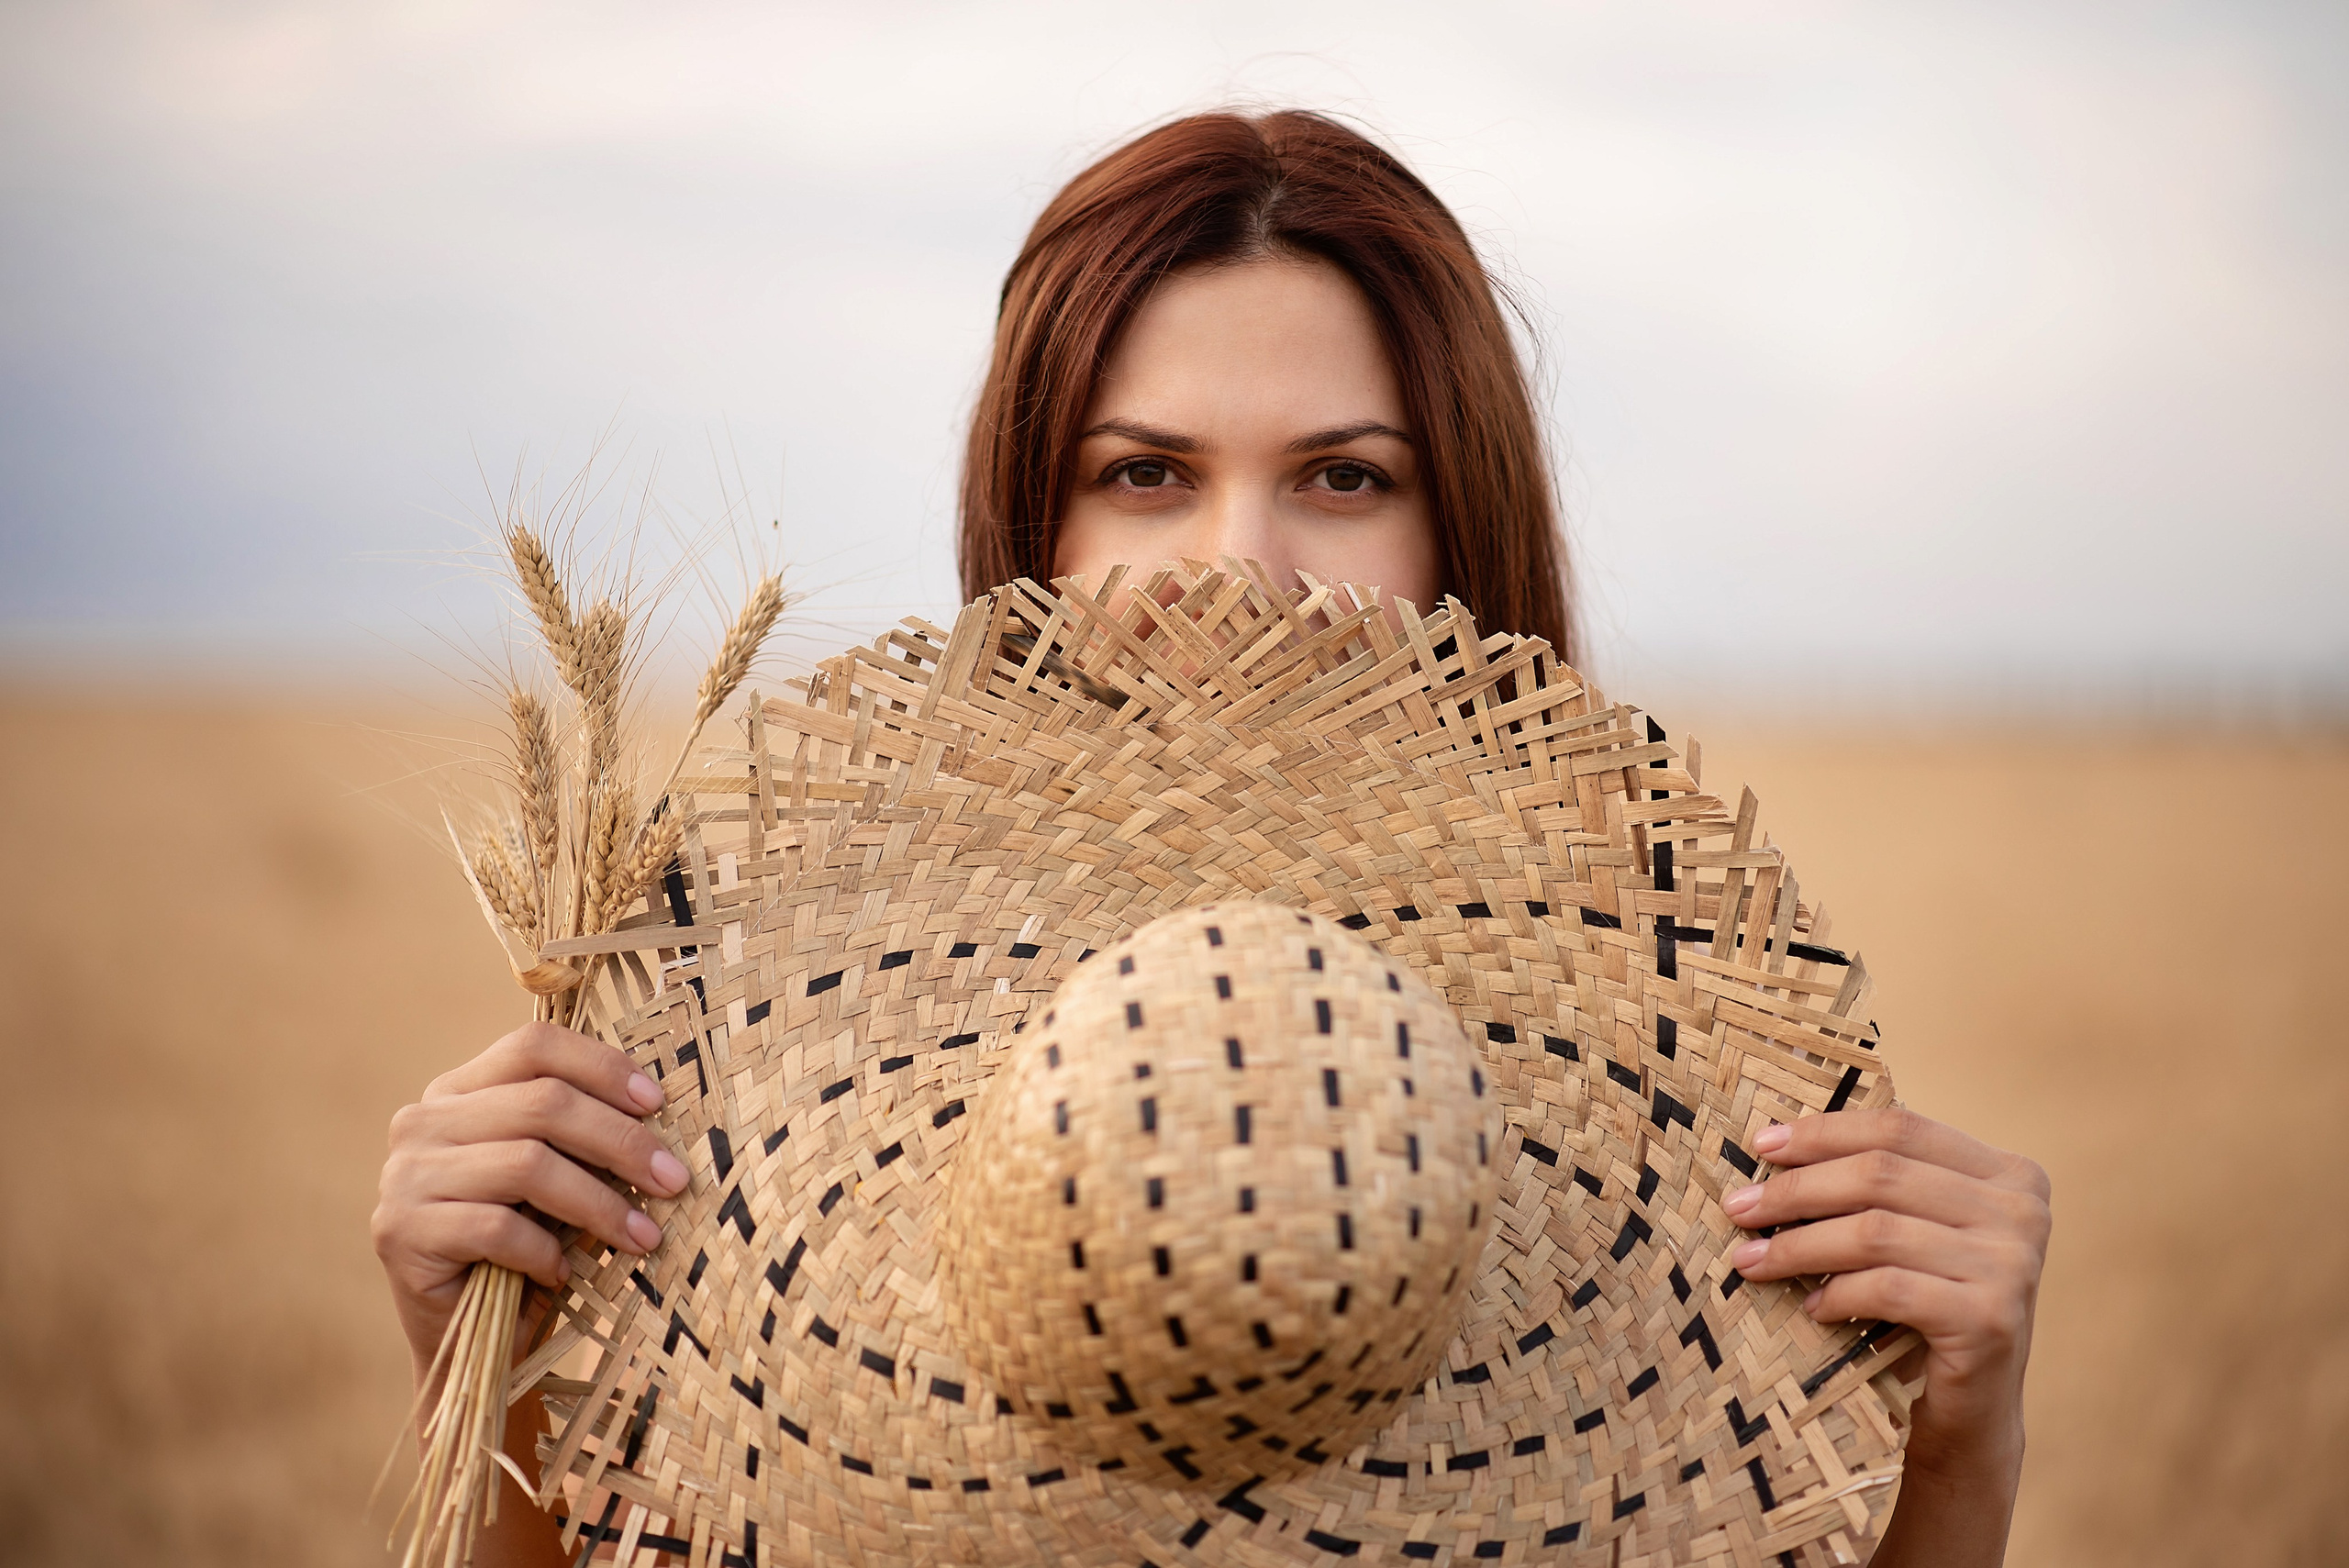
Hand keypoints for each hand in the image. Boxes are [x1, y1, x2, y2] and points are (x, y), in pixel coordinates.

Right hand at [372, 1021, 690, 1383]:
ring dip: (599, 1204)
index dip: (602, 1067)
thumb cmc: (526, 1245)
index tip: (657, 1104)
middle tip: (673, 1181)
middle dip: (621, 1142)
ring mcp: (405, 1175)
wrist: (467, 1341)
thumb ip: (581, 1133)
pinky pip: (496, 1228)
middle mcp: (423, 1121)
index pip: (534, 1046)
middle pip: (543, 1103)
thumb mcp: (557, 1176)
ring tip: (643, 1237)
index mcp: (459, 1089)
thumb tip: (657, 1109)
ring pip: (527, 1164)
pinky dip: (544, 1251)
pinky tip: (563, 1274)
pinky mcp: (401, 1231)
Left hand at [1722, 1107, 2049, 1562]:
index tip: (1761, 1146)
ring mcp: (2013, 1265)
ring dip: (1799, 1246)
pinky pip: (1888, 1288)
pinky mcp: (1990, 1319)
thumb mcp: (1914, 1233)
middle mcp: (2023, 1211)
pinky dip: (1838, 1294)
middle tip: (1739, 1208)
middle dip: (1796, 1190)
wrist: (1973, 1414)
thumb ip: (1878, 1184)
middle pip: (1881, 1174)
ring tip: (1751, 1260)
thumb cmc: (1929, 1310)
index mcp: (2010, 1174)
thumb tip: (1773, 1143)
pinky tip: (1812, 1307)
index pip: (1900, 1128)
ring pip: (1876, 1231)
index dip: (1824, 1132)